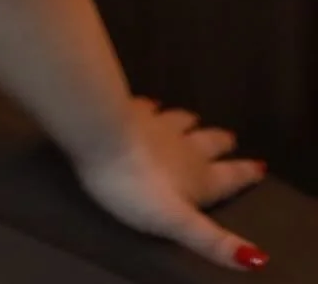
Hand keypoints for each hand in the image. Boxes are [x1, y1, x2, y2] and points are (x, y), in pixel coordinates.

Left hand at [72, 95, 269, 270]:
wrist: (101, 134)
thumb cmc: (136, 187)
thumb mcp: (176, 222)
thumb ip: (212, 240)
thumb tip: (257, 257)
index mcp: (197, 177)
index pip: (228, 177)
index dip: (244, 175)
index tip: (259, 167)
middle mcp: (182, 146)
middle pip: (208, 142)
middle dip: (220, 143)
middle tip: (230, 137)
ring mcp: (156, 124)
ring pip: (179, 121)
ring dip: (189, 121)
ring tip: (195, 118)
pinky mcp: (130, 109)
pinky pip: (147, 106)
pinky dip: (154, 106)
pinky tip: (152, 104)